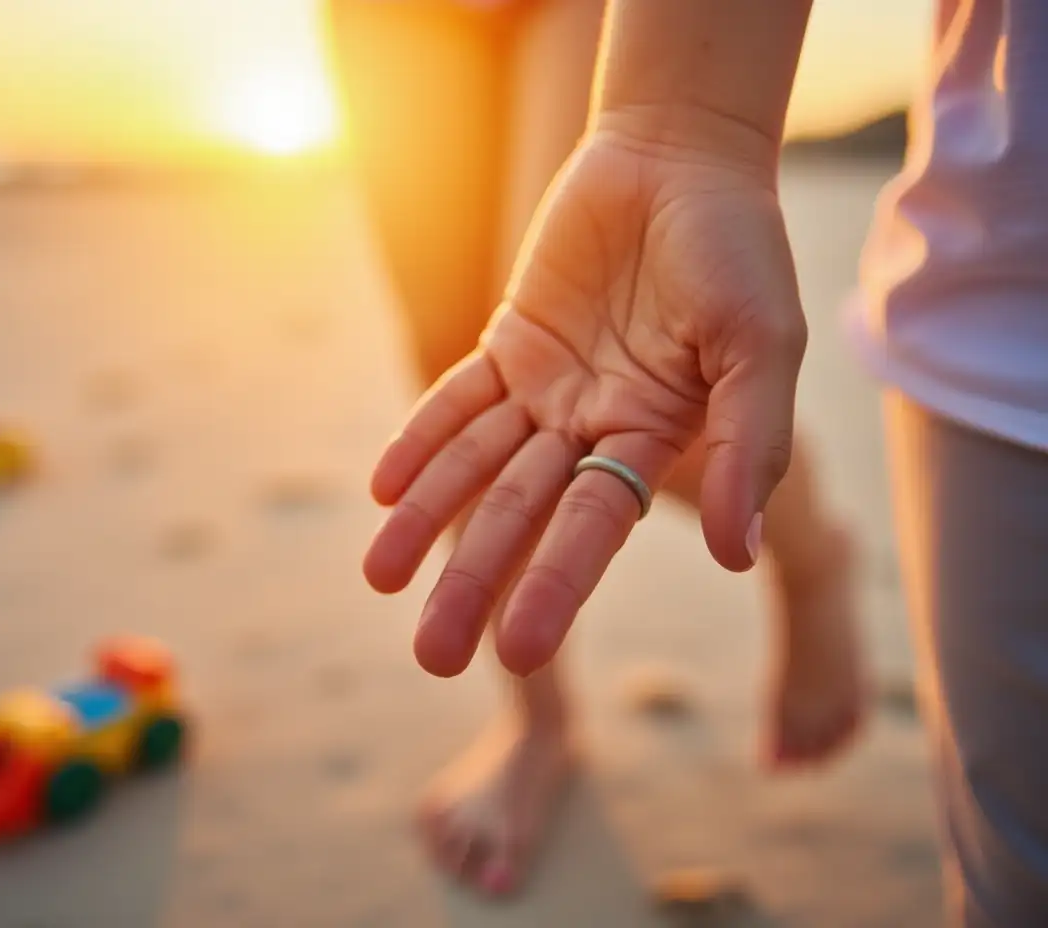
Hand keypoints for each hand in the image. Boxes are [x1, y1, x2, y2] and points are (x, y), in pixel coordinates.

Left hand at [364, 118, 806, 678]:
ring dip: (428, 518)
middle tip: (432, 656)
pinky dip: (421, 439)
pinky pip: (456, 399)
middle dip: (475, 579)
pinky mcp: (511, 342)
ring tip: (379, 577)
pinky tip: (385, 489)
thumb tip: (739, 552)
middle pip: (521, 514)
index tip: (515, 654)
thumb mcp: (761, 348)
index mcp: (654, 440)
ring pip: (475, 465)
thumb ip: (748, 446)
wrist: (682, 158)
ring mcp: (547, 386)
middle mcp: (593, 426)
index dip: (554, 586)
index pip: (594, 528)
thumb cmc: (738, 251)